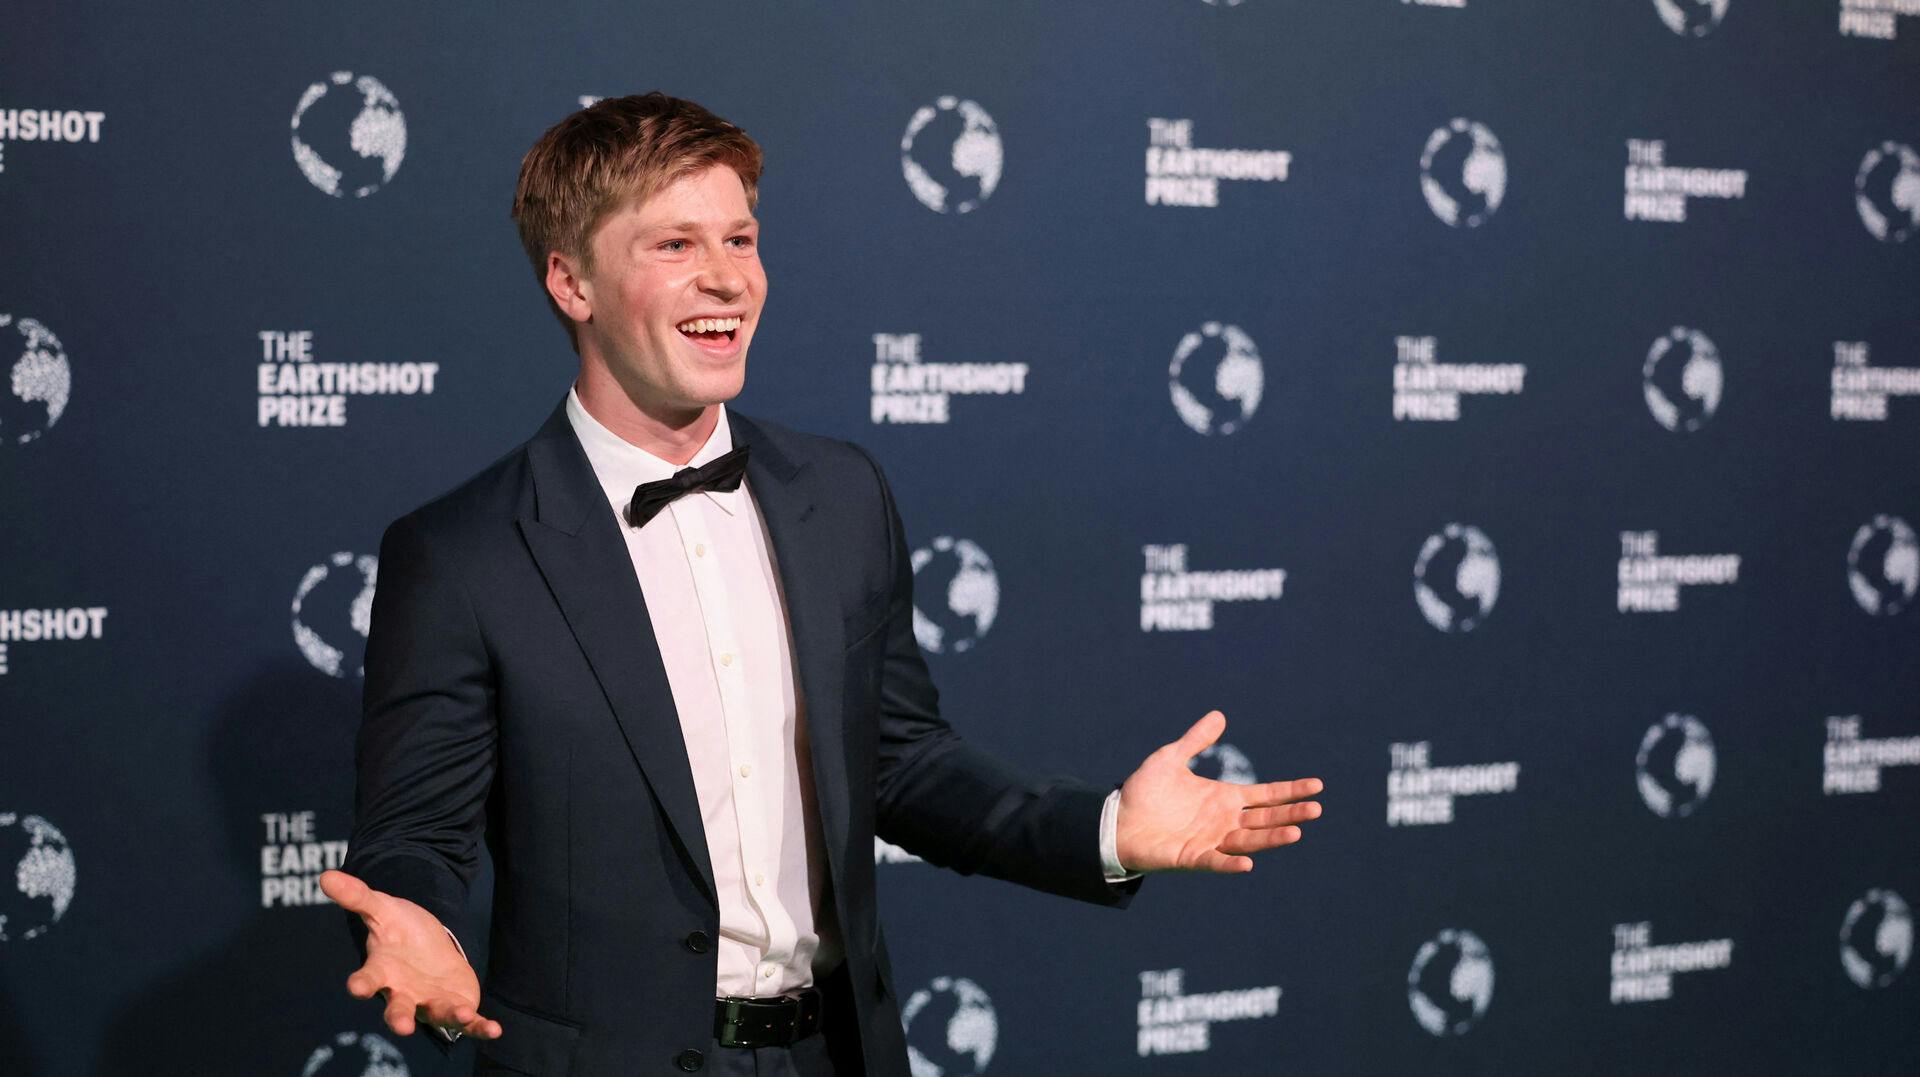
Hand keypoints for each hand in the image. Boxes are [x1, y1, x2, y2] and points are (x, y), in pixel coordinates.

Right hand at [318, 869, 502, 1040]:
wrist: (428, 945)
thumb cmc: (399, 931)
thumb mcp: (382, 909)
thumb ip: (357, 896)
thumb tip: (325, 875)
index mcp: (382, 972)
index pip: (367, 979)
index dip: (360, 984)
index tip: (355, 987)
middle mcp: (403, 993)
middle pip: (398, 1009)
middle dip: (399, 1018)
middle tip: (401, 1026)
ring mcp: (429, 1003)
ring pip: (436, 1015)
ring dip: (450, 1017)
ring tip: (464, 1015)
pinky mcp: (455, 1007)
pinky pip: (468, 1023)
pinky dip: (480, 1028)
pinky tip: (494, 1030)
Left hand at [1115, 710, 1323, 873]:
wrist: (1117, 820)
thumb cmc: (1145, 792)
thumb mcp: (1170, 758)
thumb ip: (1195, 741)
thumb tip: (1219, 716)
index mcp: (1224, 798)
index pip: (1266, 795)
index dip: (1291, 790)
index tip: (1317, 786)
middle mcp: (1224, 821)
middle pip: (1266, 818)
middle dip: (1291, 814)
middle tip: (1316, 809)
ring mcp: (1211, 840)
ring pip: (1249, 840)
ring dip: (1271, 838)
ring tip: (1296, 832)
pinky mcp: (1193, 857)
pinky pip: (1217, 862)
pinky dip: (1232, 864)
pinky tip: (1249, 863)